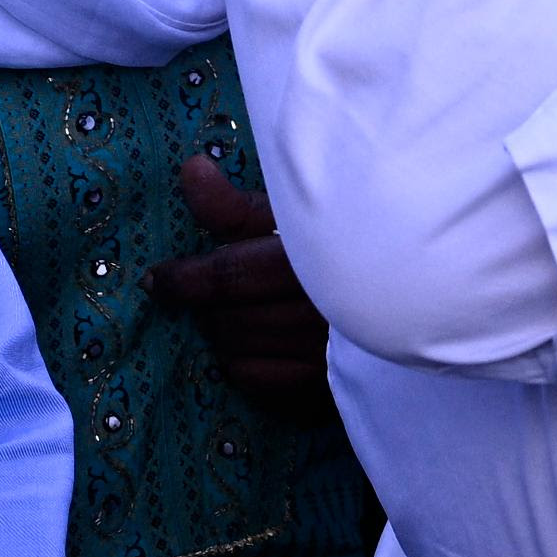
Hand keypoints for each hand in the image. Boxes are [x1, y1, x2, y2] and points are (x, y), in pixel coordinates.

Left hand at [148, 154, 335, 418]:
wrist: (402, 298)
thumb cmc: (341, 244)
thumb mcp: (291, 218)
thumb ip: (238, 205)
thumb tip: (190, 169)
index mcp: (313, 262)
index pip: (230, 276)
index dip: (184, 279)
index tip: (155, 279)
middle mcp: (321, 312)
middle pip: (228, 319)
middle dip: (204, 306)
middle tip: (202, 289)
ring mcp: (326, 357)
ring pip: (237, 351)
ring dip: (222, 331)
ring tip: (230, 311)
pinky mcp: (326, 388)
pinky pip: (256, 381)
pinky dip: (242, 362)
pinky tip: (251, 341)